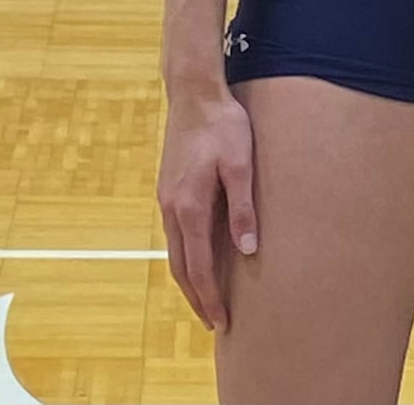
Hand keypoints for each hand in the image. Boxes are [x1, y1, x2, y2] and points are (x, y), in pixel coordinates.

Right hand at [157, 85, 257, 331]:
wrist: (194, 93)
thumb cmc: (222, 125)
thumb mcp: (241, 163)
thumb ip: (242, 207)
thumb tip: (247, 249)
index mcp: (190, 208)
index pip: (199, 267)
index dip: (210, 297)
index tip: (221, 321)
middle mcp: (172, 209)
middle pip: (181, 267)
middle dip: (196, 297)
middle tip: (213, 321)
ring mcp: (166, 199)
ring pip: (174, 252)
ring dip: (189, 278)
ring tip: (205, 297)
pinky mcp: (167, 189)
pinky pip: (174, 234)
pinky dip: (184, 256)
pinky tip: (196, 257)